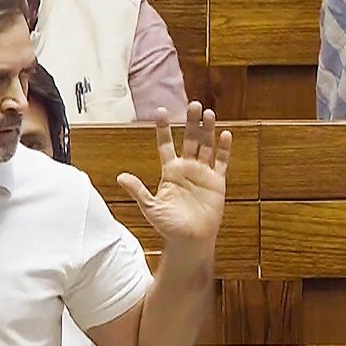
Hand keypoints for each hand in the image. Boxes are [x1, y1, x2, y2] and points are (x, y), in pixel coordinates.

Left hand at [117, 102, 232, 251]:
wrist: (189, 241)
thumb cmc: (168, 226)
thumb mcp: (150, 207)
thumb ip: (138, 190)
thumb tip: (120, 177)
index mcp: (170, 171)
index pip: (166, 144)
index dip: (164, 128)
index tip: (160, 111)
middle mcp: (187, 168)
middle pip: (190, 139)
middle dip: (190, 122)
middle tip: (192, 104)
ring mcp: (203, 173)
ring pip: (206, 146)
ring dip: (208, 130)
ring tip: (208, 113)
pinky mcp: (217, 182)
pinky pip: (221, 162)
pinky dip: (224, 149)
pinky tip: (225, 135)